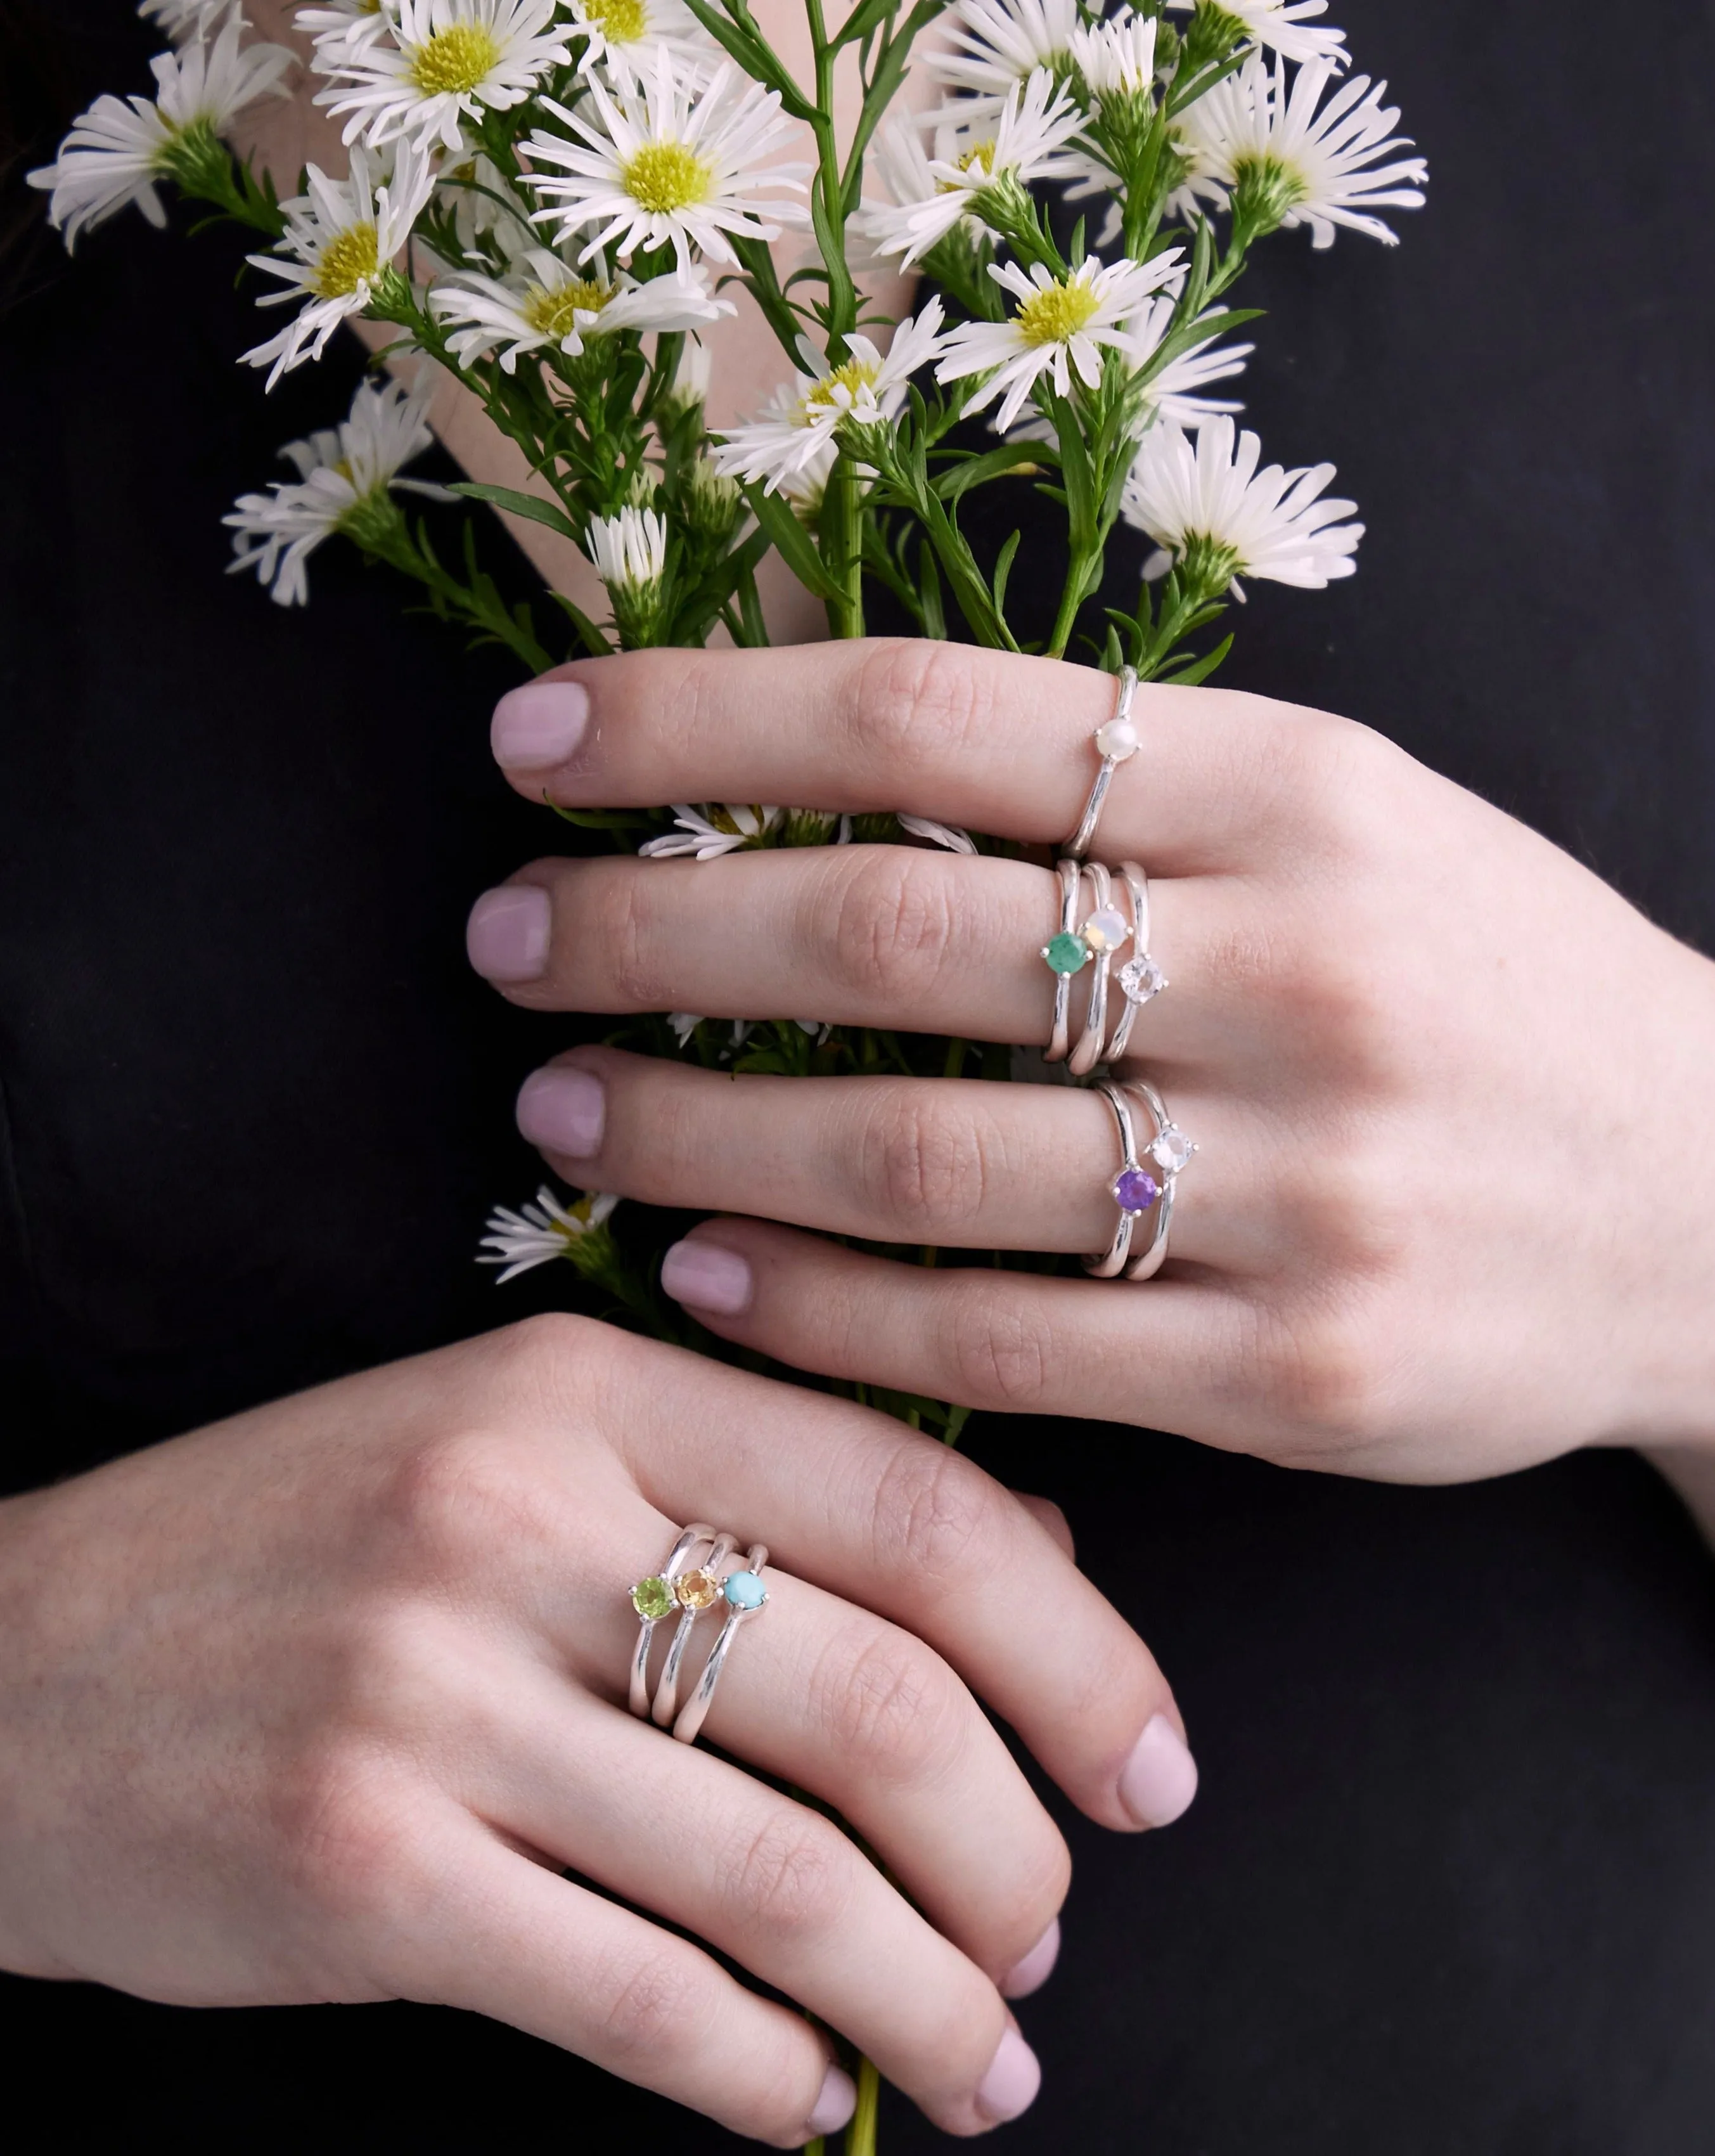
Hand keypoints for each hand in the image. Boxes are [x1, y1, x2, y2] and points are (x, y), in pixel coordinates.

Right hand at [0, 1316, 1192, 2143]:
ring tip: (988, 2045)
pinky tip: (818, 2101)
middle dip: (1017, 1847)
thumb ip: (765, 1475)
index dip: (1078, 1654)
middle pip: (878, 1702)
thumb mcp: (523, 1441)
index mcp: (582, 1386)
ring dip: (926, 1988)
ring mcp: (429, 1700)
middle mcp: (513, 1518)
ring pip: (782, 1877)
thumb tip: (1040, 1559)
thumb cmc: (307, 1548)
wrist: (18, 1666)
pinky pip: (641, 1998)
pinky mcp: (360, 1877)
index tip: (1152, 1767)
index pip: (914, 1508)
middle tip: (1055, 1923)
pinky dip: (769, 2071)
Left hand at [472, 640, 1714, 1482]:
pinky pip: (1001, 1344)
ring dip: (700, 1130)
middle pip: (894, 937)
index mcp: (1302, 791)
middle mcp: (1303, 974)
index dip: (702, 718)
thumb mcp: (1337, 816)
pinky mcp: (1298, 1378)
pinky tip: (698, 1269)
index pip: (936, 714)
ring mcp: (1304, 1191)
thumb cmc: (1476, 978)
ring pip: (924, 1158)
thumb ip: (1102, 783)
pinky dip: (821, 1306)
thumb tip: (793, 742)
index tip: (536, 742)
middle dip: (652, 931)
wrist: (1714, 1197)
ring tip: (563, 1106)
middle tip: (505, 939)